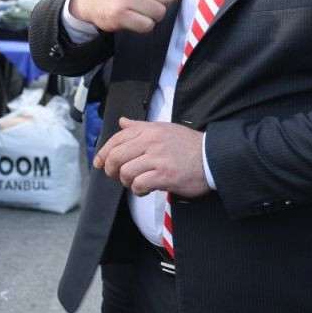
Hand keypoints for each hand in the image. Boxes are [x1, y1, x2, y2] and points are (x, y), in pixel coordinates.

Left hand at [95, 117, 209, 197]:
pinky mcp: (165, 175)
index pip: (116, 139)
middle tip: (117, 177)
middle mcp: (150, 141)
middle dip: (111, 170)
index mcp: (148, 129)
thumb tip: (122, 122)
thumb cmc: (188, 145)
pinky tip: (146, 189)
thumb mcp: (163, 129)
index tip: (99, 163)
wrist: (212, 157)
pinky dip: (138, 190)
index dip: (103, 153)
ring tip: (136, 183)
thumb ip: (140, 126)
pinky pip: (139, 184)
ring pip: (125, 172)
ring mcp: (157, 158)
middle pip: (115, 157)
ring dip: (126, 182)